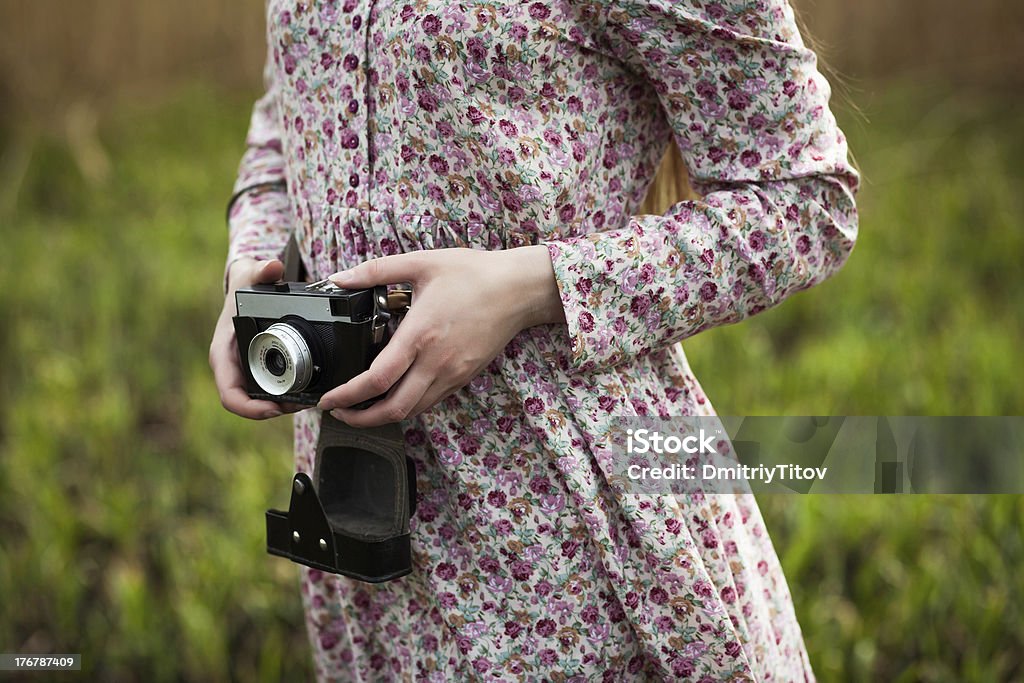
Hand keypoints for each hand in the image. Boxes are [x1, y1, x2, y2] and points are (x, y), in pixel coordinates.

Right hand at [209, 257, 305, 418]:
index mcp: (224, 354)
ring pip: (260, 399)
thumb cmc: (243, 284)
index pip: (229, 393)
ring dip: (283, 405)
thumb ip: (261, 270)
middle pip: (249, 402)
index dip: (249, 408)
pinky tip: (305, 393)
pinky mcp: (258, 369)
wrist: (245, 285)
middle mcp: (232, 366)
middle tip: (301, 405)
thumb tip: (272, 267)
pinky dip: (285, 395)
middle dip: (274, 409)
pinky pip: (269, 390)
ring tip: (307, 401)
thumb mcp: (251, 274)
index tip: (272, 409)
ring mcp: (244, 369)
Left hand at [317, 246, 565, 426]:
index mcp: (421, 334)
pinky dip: (408, 406)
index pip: (377, 380)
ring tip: (361, 408)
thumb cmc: (473, 273)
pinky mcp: (464, 376)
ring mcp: (453, 373)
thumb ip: (375, 270)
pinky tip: (394, 394)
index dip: (348, 396)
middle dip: (360, 418)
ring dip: (383, 416)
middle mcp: (436, 361)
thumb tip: (339, 278)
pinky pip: (431, 401)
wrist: (518, 289)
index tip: (329, 399)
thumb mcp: (421, 263)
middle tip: (339, 413)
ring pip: (413, 411)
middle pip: (393, 409)